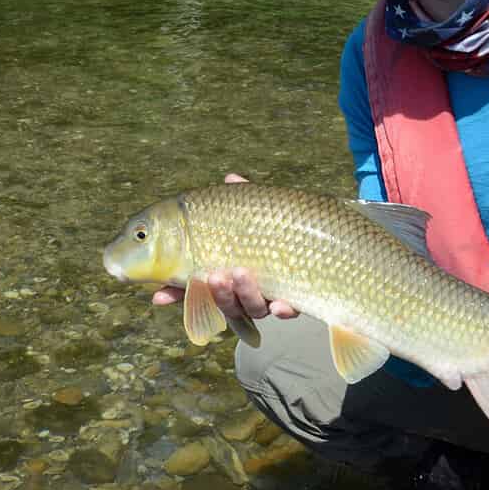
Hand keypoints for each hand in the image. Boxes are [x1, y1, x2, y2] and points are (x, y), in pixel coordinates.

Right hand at [150, 173, 299, 319]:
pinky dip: (284, 309)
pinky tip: (281, 304)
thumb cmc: (286, 223)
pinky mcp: (299, 301)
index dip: (177, 293)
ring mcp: (275, 297)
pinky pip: (290, 311)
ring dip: (244, 294)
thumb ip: (247, 197)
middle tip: (212, 275)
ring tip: (240, 273)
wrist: (330, 240)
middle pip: (225, 302)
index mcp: (231, 270)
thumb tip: (231, 178)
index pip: (199, 285)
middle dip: (216, 293)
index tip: (158, 296)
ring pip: (253, 308)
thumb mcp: (265, 209)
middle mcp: (250, 290)